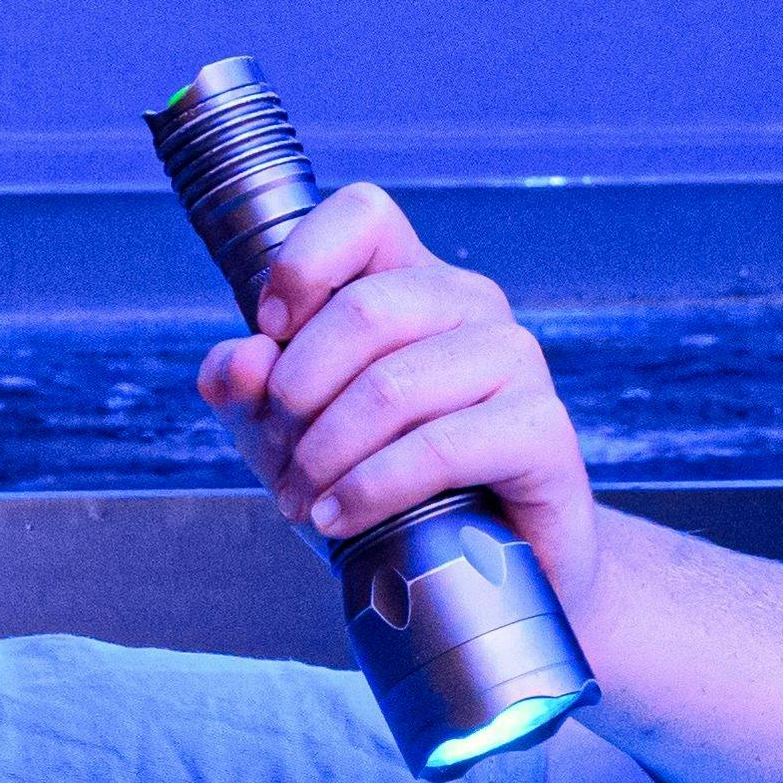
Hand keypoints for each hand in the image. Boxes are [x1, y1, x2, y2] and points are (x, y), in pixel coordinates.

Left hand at [195, 188, 600, 603]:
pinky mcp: (542, 430)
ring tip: (302, 499)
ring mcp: (516, 361)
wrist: (481, 568)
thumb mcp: (291, 431)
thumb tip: (239, 362)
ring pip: (393, 385)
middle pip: (365, 307)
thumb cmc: (386, 484)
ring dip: (325, 453)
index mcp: (414, 281)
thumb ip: (249, 387)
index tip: (268, 330)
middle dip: (296, 392)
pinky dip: (371, 489)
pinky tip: (341, 517)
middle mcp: (472, 305)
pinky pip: (439, 448)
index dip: (302, 261)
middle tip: (278, 453)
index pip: (364, 214)